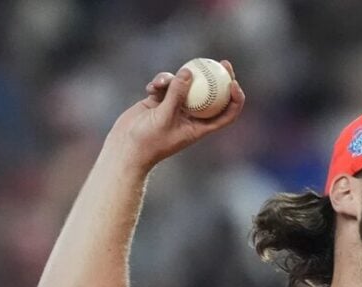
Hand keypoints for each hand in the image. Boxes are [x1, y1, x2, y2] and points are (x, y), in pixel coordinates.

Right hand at [109, 60, 245, 170]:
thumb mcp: (164, 117)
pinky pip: (166, 85)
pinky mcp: (160, 102)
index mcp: (200, 127)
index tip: (233, 83)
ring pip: (185, 85)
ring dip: (175, 79)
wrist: (126, 148)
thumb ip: (176, 94)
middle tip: (222, 62)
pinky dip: (159, 83)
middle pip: (212, 95)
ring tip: (161, 83)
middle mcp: (191, 117)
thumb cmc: (148, 141)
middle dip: (219, 78)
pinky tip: (150, 88)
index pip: (226, 114)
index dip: (236, 99)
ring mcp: (176, 108)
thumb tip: (189, 71)